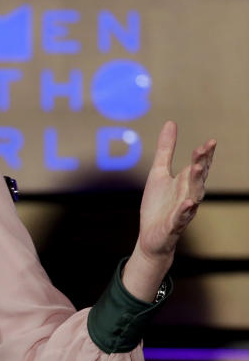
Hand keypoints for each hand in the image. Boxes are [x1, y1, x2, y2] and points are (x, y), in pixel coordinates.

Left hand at [124, 121, 215, 299]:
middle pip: (198, 178)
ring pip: (194, 195)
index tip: (210, 141)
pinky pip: (180, 217)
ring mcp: (182, 211)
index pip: (199, 166)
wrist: (150, 237)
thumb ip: (166, 150)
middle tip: (204, 148)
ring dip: (196, 182)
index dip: (204, 155)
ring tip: (198, 168)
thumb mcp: (158, 173)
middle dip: (202, 163)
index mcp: (185, 183)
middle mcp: (188, 195)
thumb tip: (171, 123)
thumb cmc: (157, 205)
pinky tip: (187, 203)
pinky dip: (184, 210)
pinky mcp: (173, 225)